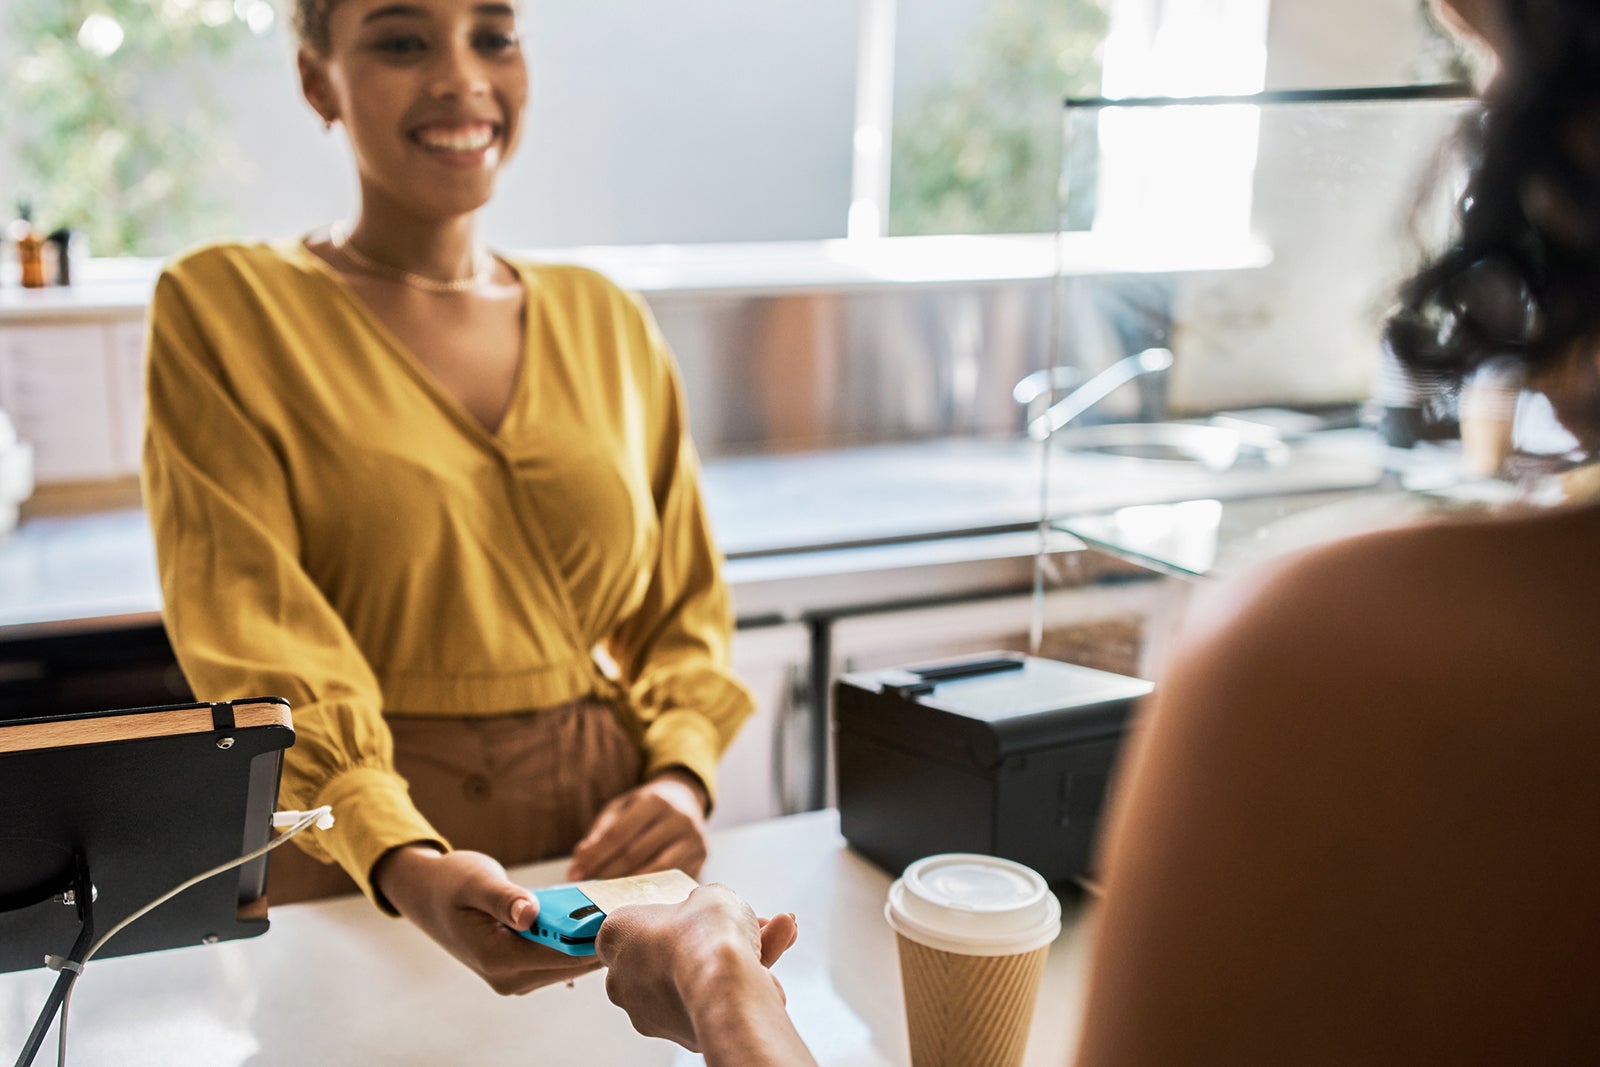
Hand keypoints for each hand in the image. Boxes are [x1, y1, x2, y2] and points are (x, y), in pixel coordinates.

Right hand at [374, 845, 599, 994]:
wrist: (428, 895)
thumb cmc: (450, 884)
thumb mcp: (476, 882)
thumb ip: (505, 898)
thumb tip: (530, 914)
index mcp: (497, 959)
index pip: (561, 956)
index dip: (593, 935)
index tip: (621, 911)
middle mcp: (509, 978)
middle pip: (571, 964)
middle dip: (597, 936)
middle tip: (624, 904)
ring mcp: (516, 978)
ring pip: (569, 963)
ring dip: (588, 937)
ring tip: (607, 904)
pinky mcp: (522, 970)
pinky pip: (560, 957)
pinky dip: (575, 937)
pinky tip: (587, 911)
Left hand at [568, 768, 709, 880]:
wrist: (686, 798)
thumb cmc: (648, 805)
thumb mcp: (623, 806)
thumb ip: (602, 830)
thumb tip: (581, 857)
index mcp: (656, 800)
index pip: (620, 833)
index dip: (596, 856)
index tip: (576, 873)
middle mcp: (679, 819)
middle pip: (635, 854)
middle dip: (606, 873)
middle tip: (586, 886)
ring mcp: (694, 840)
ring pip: (655, 871)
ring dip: (626, 885)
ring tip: (604, 893)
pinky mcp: (701, 858)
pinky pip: (671, 880)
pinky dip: (649, 890)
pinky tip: (631, 895)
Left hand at [595, 884, 798, 1052]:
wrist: (723, 987)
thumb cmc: (703, 934)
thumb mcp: (708, 894)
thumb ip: (703, 904)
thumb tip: (709, 915)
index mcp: (615, 935)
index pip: (636, 923)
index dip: (677, 914)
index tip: (704, 909)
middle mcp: (623, 979)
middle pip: (673, 952)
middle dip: (716, 935)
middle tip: (751, 921)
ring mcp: (650, 1012)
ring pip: (697, 978)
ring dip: (741, 954)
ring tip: (782, 931)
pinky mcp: (681, 1035)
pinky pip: (711, 1001)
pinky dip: (742, 983)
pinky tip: (772, 965)